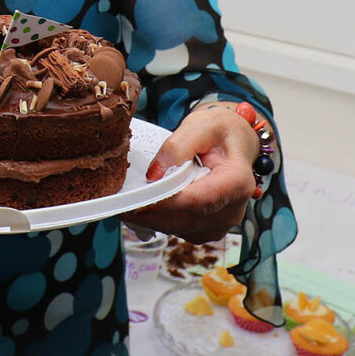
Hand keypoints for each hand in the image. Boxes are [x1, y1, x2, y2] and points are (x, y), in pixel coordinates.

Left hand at [128, 105, 259, 243]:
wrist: (234, 143)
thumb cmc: (220, 132)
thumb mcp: (201, 126)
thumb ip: (177, 146)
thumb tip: (154, 174)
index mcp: (237, 182)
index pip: (197, 200)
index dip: (164, 203)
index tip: (135, 201)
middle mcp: (232, 209)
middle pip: (185, 218)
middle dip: (149, 213)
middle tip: (117, 205)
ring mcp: (221, 223)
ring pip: (178, 228)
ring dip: (150, 219)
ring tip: (124, 205)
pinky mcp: (208, 228)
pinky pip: (179, 229)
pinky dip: (158, 220)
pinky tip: (142, 207)